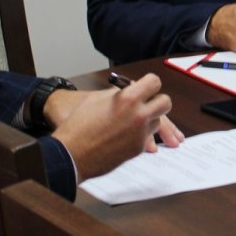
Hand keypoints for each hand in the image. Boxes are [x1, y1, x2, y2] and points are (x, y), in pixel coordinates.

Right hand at [47, 73, 184, 181]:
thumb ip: (118, 93)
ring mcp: (140, 133)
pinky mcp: (137, 149)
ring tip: (129, 121)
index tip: (148, 86)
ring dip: (148, 119)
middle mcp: (138, 115)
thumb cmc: (78, 125)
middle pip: (165, 102)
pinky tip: (124, 135)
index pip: (154, 82)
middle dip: (157, 101)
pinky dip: (139, 135)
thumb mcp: (97, 98)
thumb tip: (131, 89)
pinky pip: (146, 137)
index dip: (150, 83)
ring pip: (157, 121)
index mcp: (128, 98)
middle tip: (148, 103)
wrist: (70, 154)